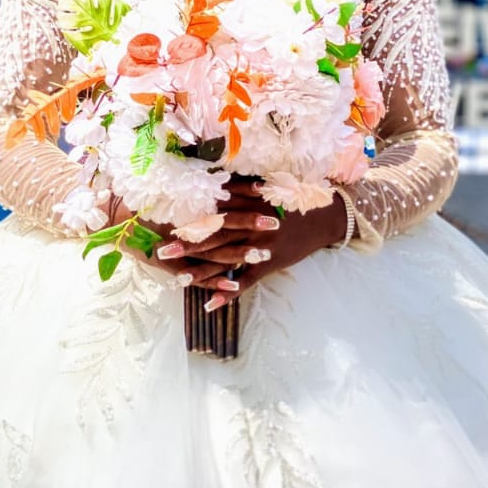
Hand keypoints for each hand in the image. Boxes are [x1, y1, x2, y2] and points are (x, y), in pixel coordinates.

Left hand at [148, 178, 348, 308]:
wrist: (325, 216)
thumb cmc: (293, 199)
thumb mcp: (268, 188)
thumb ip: (242, 189)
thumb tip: (214, 184)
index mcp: (249, 202)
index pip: (214, 209)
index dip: (190, 215)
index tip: (167, 220)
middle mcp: (252, 223)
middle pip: (214, 234)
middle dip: (187, 243)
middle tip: (162, 251)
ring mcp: (261, 245)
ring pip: (226, 259)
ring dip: (201, 271)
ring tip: (178, 279)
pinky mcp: (270, 263)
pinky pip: (246, 281)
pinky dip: (229, 292)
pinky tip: (210, 303)